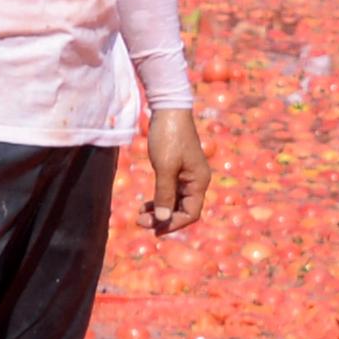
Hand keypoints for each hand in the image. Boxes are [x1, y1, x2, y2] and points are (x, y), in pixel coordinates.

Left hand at [141, 107, 208, 234]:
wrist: (167, 108)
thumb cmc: (168, 136)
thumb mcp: (164, 167)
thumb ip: (164, 194)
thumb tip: (163, 219)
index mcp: (199, 182)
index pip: (191, 213)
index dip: (173, 224)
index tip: (153, 229)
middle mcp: (196, 180)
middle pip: (183, 209)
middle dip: (163, 218)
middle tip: (140, 221)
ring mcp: (187, 175)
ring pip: (175, 201)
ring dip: (159, 210)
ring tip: (140, 215)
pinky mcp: (177, 168)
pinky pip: (170, 191)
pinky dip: (159, 199)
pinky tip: (145, 204)